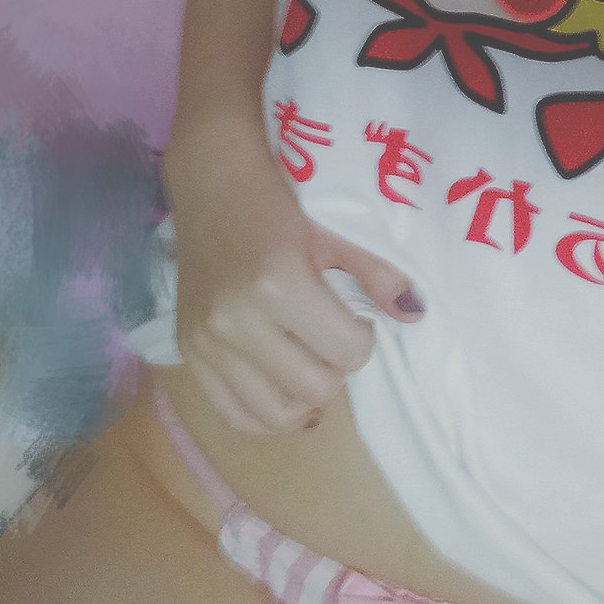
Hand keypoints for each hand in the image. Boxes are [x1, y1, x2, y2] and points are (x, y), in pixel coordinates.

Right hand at [163, 122, 425, 434]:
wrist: (212, 188)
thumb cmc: (278, 207)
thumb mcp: (335, 233)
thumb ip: (377, 274)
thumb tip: (415, 313)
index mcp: (277, 285)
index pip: (348, 353)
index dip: (361, 338)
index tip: (352, 315)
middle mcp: (235, 322)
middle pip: (314, 389)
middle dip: (335, 369)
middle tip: (330, 337)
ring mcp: (205, 342)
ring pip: (274, 414)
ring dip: (303, 395)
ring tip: (308, 362)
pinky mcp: (187, 353)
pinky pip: (234, 414)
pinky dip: (266, 413)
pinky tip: (283, 389)